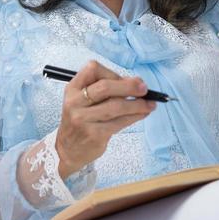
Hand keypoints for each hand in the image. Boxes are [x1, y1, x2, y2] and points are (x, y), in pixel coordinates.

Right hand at [53, 60, 154, 178]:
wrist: (68, 149)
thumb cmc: (81, 121)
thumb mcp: (83, 101)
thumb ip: (104, 90)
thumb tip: (135, 83)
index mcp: (73, 89)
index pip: (93, 69)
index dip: (113, 72)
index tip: (126, 79)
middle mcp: (75, 102)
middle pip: (105, 87)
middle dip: (129, 86)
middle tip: (144, 89)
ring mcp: (83, 119)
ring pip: (116, 106)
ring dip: (138, 104)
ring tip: (150, 104)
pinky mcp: (94, 134)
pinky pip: (120, 122)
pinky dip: (135, 116)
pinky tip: (143, 113)